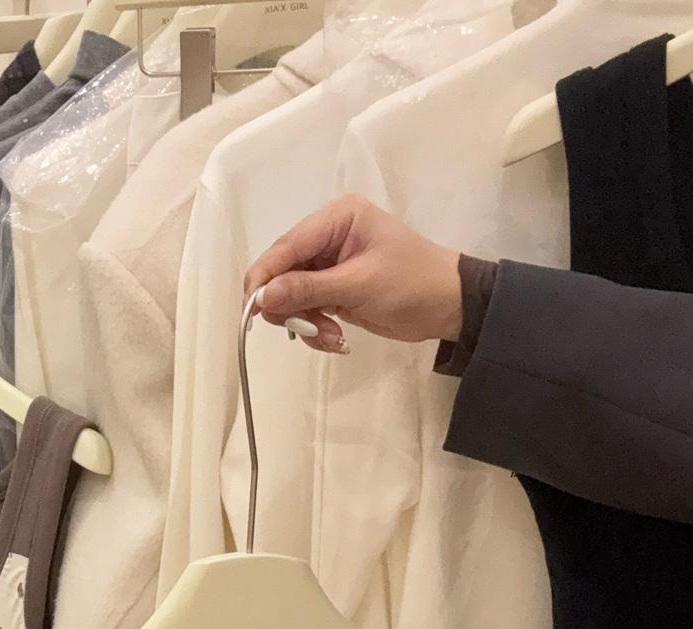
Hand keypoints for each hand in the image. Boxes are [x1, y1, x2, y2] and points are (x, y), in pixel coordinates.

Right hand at [244, 195, 462, 354]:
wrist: (448, 306)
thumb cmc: (412, 283)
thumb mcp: (360, 285)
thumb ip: (309, 289)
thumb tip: (263, 297)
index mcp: (337, 218)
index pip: (286, 246)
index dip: (265, 277)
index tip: (252, 310)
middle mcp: (328, 236)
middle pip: (284, 272)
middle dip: (290, 306)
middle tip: (303, 330)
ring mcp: (329, 265)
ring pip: (292, 296)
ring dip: (305, 323)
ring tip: (330, 337)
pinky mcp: (333, 289)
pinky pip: (307, 310)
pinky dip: (315, 329)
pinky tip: (336, 339)